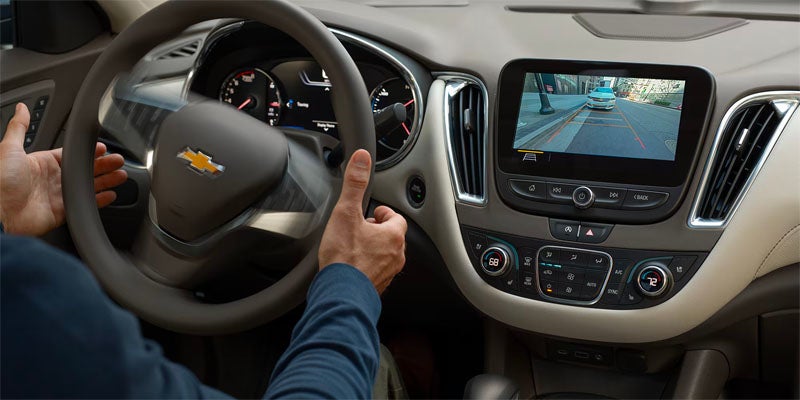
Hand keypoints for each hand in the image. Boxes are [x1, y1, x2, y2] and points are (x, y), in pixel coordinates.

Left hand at [0, 103, 126, 235]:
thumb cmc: (0, 180)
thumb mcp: (9, 148)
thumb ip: (18, 127)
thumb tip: (21, 108)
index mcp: (41, 163)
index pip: (70, 155)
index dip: (87, 151)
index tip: (102, 147)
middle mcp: (51, 180)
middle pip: (84, 170)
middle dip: (103, 165)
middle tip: (118, 160)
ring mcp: (57, 197)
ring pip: (88, 187)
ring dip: (106, 181)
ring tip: (121, 175)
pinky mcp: (61, 213)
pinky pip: (84, 205)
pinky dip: (99, 202)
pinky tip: (111, 195)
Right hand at [318, 149, 406, 293]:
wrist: (340, 294)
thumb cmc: (344, 258)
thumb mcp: (346, 213)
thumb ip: (355, 184)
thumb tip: (362, 158)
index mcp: (393, 235)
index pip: (396, 217)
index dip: (381, 213)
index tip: (369, 213)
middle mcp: (396, 255)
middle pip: (391, 236)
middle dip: (376, 231)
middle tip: (358, 229)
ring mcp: (388, 273)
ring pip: (384, 255)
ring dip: (372, 249)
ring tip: (353, 246)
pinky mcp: (377, 287)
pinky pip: (376, 272)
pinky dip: (366, 267)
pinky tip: (350, 266)